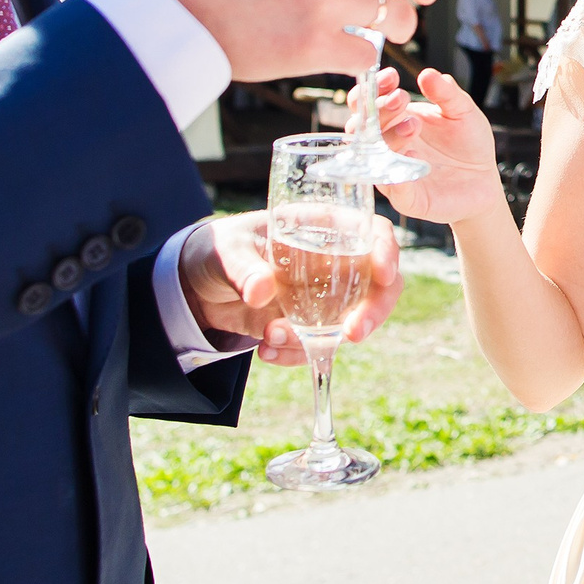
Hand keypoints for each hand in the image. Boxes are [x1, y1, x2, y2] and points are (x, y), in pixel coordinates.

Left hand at [177, 210, 401, 363]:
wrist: (197, 288)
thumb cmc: (217, 249)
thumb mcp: (224, 251)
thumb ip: (242, 268)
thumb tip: (261, 291)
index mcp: (320, 227)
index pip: (371, 231)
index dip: (386, 250)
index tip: (384, 275)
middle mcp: (333, 261)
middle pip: (379, 283)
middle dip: (373, 311)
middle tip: (353, 335)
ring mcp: (324, 297)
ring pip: (352, 321)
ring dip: (319, 340)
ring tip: (269, 338)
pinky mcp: (309, 326)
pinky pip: (320, 346)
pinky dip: (296, 355)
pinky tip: (264, 351)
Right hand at [375, 68, 506, 226]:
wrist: (485, 180)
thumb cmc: (468, 143)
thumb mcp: (463, 111)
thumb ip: (446, 93)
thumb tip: (428, 74)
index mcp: (395, 120)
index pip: (369, 102)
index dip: (374, 89)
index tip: (390, 76)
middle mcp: (387, 146)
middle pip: (363, 127)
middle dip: (378, 110)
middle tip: (402, 98)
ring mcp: (393, 171)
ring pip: (374, 155)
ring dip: (388, 136)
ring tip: (414, 124)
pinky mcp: (407, 198)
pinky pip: (392, 188)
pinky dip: (396, 173)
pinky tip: (412, 154)